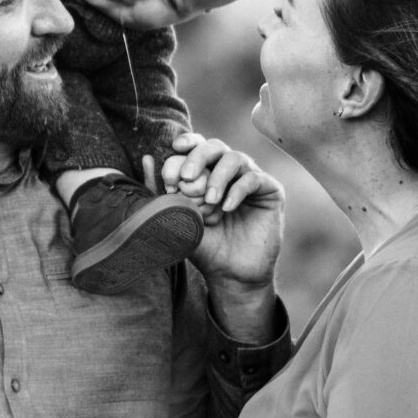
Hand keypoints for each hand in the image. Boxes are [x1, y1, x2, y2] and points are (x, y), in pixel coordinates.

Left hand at [157, 134, 282, 333]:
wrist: (230, 273)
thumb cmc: (202, 245)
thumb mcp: (176, 218)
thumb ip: (159, 191)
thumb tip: (147, 158)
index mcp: (206, 172)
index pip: (197, 146)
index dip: (187, 144)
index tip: (175, 152)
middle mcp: (229, 171)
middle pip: (215, 146)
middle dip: (198, 157)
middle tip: (187, 178)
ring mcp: (250, 179)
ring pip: (235, 158)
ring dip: (218, 177)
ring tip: (209, 201)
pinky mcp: (271, 191)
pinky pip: (254, 178)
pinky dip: (237, 190)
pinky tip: (227, 208)